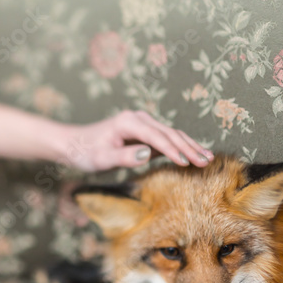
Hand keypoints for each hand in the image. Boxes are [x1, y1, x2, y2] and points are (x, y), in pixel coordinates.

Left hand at [55, 111, 213, 172]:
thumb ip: (124, 156)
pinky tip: (195, 154)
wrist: (73, 144)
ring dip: (190, 146)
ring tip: (208, 157)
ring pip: (172, 134)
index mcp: (129, 122)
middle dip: (189, 148)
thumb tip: (148, 154)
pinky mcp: (145, 132)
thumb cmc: (85, 152)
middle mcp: (138, 119)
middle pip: (170, 133)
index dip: (173, 150)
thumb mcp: (101, 158)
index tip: (187, 163)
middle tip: (207, 161)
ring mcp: (143, 124)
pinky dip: (182, 147)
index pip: (157, 137)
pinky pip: (167, 139)